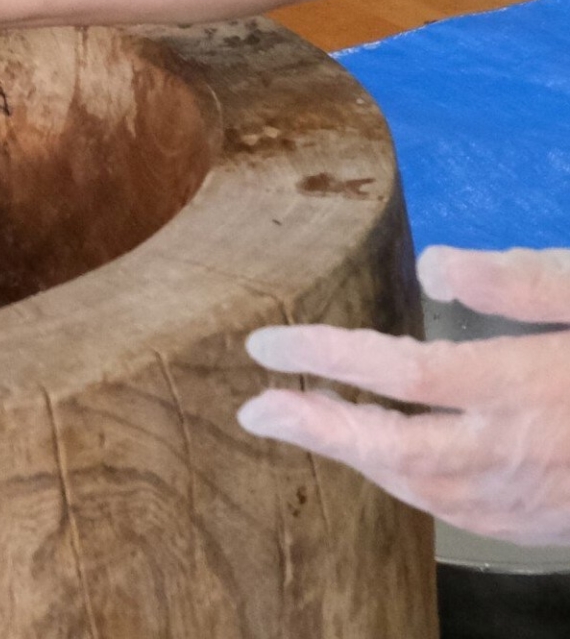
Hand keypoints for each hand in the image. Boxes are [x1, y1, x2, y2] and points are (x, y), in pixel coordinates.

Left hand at [237, 246, 569, 544]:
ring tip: (311, 426)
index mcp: (527, 386)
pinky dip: (414, 489)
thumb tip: (433, 271)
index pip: (400, 373)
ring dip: (362, 462)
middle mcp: (523, 452)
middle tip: (254, 411)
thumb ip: (525, 281)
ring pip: (426, 492)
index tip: (264, 345)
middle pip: (395, 450)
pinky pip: (466, 515)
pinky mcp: (552, 522)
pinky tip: (393, 466)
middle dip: (317, 428)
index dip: (324, 358)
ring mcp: (538, 498)